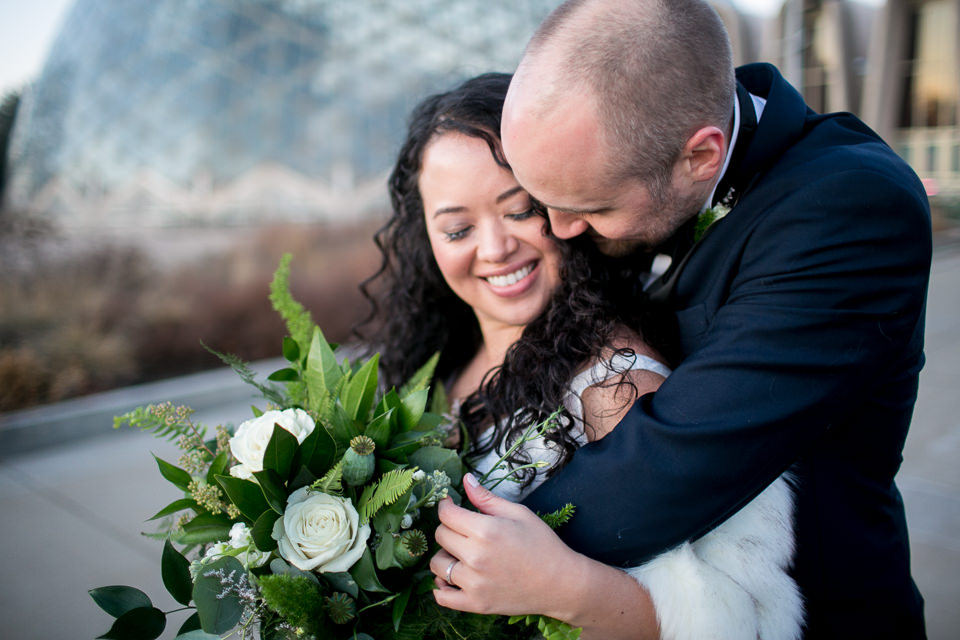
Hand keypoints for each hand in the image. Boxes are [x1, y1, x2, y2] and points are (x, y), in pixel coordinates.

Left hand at [430, 473, 584, 618]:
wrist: (561, 583)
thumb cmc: (543, 545)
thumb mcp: (519, 513)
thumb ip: (487, 498)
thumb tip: (466, 480)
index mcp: (486, 530)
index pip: (446, 514)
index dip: (446, 506)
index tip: (450, 506)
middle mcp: (475, 556)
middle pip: (440, 536)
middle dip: (449, 528)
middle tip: (465, 531)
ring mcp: (474, 583)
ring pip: (436, 564)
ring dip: (445, 556)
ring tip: (462, 555)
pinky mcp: (475, 603)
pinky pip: (441, 596)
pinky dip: (441, 586)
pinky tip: (452, 578)